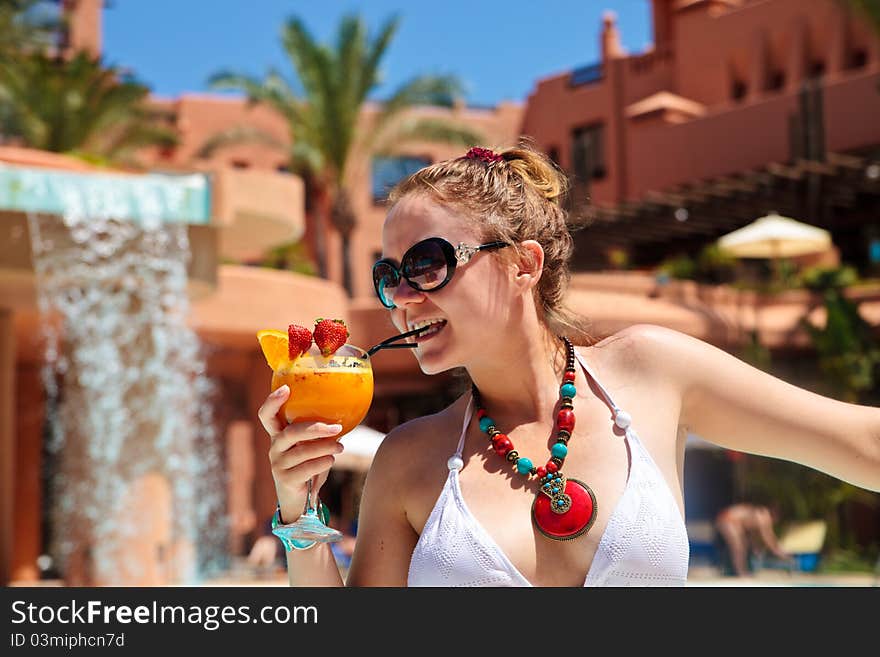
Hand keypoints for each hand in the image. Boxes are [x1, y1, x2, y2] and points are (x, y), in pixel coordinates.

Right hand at [257, 384, 343, 521]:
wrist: (300, 500)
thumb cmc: (308, 466)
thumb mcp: (310, 446)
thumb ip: (319, 433)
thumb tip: (345, 413)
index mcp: (278, 435)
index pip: (267, 416)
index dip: (272, 402)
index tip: (286, 388)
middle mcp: (274, 448)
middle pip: (290, 433)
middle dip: (314, 428)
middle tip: (336, 427)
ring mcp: (278, 465)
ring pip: (301, 452)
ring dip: (324, 447)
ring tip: (340, 446)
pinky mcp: (285, 480)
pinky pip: (305, 469)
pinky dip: (321, 463)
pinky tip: (331, 460)